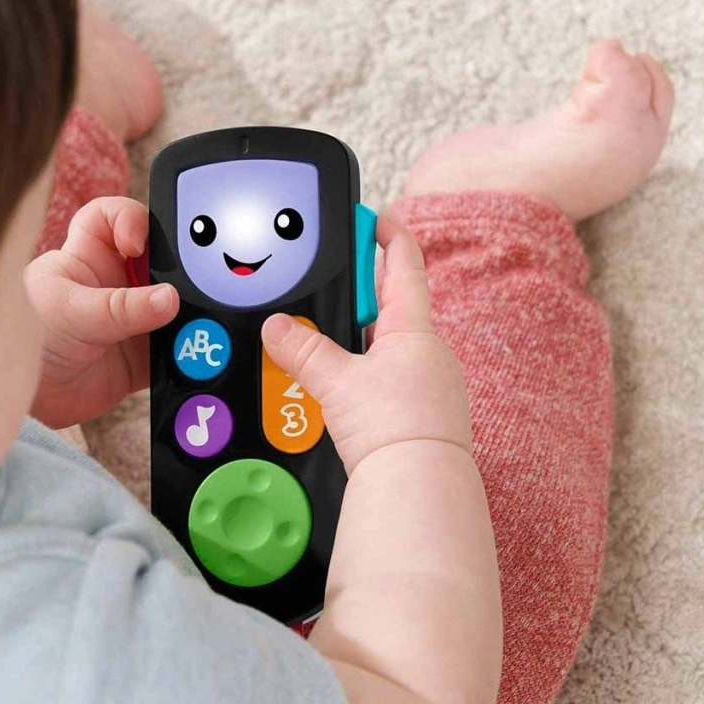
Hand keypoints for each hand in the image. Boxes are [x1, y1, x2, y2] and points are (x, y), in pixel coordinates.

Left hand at [24, 197, 178, 428]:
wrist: (22, 406)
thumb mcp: (70, 313)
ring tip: (196, 327)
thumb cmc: (23, 342)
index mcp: (88, 257)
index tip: (138, 246)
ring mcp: (132, 321)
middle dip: (178, 269)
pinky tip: (198, 355)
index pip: (114, 218)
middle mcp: (115, 284)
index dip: (132, 220)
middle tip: (188, 286)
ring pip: (174, 304)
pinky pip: (178, 348)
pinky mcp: (143, 357)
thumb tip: (170, 299)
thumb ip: (122, 307)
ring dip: (188, 314)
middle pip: (159, 259)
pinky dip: (190, 352)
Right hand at [261, 215, 470, 474]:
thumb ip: (303, 350)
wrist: (419, 487)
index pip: (403, 264)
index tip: (374, 216)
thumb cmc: (393, 430)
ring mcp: (426, 381)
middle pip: (391, 303)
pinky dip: (364, 368)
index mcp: (412, 328)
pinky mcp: (419, 410)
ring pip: (386, 343)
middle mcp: (426, 350)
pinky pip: (388, 374)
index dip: (387, 235)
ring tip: (322, 334)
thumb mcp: (336, 382)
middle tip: (332, 278)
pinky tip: (341, 382)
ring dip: (358, 335)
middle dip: (361, 290)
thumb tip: (276, 327)